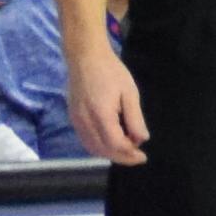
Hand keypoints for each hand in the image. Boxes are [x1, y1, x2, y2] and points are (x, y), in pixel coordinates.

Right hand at [65, 35, 145, 165]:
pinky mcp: (73, 118)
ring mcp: (76, 121)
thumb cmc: (111, 72)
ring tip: (127, 151)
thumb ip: (135, 119)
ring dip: (109, 154)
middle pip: (102, 150)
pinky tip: (111, 143)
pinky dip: (98, 147)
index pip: (115, 144)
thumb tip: (141, 139)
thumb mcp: (130, 93)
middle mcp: (85, 122)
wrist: (86, 58)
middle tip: (137, 157)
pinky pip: (85, 140)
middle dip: (121, 157)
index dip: (129, 154)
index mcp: (101, 115)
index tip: (143, 156)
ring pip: (92, 148)